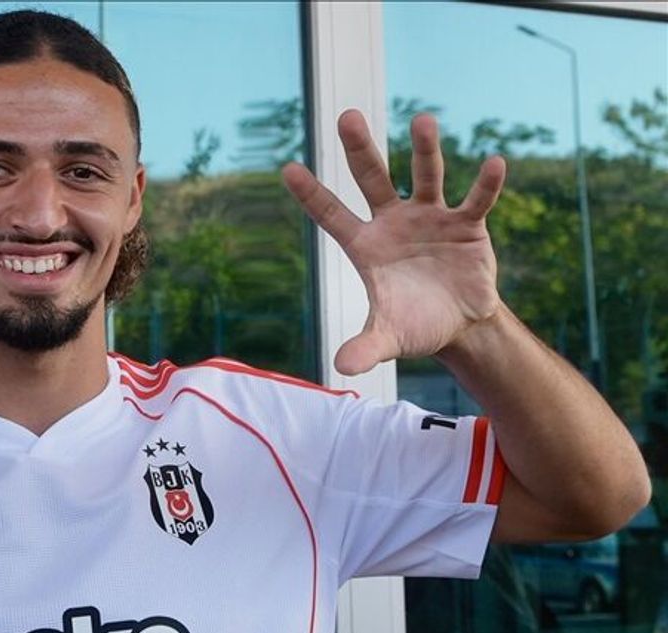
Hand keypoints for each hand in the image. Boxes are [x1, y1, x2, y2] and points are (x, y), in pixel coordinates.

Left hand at [282, 111, 506, 375]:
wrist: (459, 324)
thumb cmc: (415, 324)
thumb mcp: (388, 337)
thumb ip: (365, 347)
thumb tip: (342, 368)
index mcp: (366, 245)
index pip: (331, 215)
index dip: (311, 194)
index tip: (286, 168)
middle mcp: (394, 222)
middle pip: (373, 179)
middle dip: (361, 150)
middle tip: (346, 116)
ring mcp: (431, 218)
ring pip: (426, 177)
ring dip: (425, 151)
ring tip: (423, 120)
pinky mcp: (467, 225)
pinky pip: (476, 200)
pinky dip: (485, 184)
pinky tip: (494, 163)